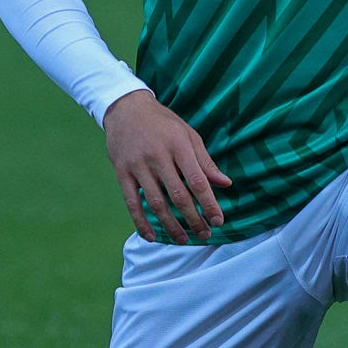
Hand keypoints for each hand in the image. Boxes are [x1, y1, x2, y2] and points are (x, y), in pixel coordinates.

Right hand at [104, 90, 230, 241]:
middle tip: (204, 234)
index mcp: (179, 146)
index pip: (197, 181)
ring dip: (171, 225)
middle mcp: (158, 157)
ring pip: (156, 203)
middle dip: (193, 219)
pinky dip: (141, 222)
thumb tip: (225, 184)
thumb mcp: (188, 135)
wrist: (125, 108)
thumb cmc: (162, 123)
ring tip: (183, 239)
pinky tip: (151, 236)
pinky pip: (132, 203)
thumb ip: (205, 161)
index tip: (219, 220)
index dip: (209, 203)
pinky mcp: (122, 173)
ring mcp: (138, 166)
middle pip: (178, 196)